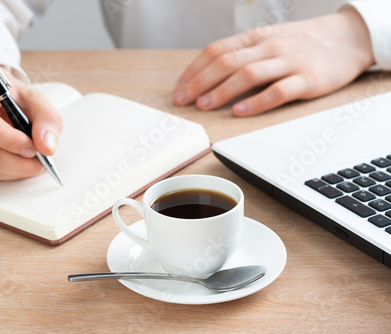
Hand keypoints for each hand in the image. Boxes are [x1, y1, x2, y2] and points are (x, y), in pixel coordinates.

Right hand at [0, 69, 63, 182]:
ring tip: (25, 162)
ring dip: (12, 172)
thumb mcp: (35, 100)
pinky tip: (7, 165)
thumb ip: (47, 120)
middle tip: (38, 163)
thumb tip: (47, 148)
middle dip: (19, 165)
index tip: (33, 148)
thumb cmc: (11, 100)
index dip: (12, 143)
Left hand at [173, 8, 373, 115]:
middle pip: (226, 62)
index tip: (179, 87)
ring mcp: (289, 62)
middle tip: (182, 100)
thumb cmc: (302, 43)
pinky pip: (278, 91)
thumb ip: (243, 53)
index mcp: (257, 37)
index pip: (217, 50)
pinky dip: (256, 103)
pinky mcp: (308, 79)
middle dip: (199, 82)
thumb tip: (209, 75)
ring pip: (248, 75)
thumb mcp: (270, 39)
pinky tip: (239, 112)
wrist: (349, 38)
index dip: (194, 69)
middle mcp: (270, 47)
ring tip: (203, 106)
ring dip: (221, 91)